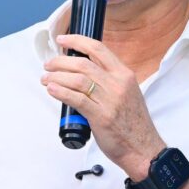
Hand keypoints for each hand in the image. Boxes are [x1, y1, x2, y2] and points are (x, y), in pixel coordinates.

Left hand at [43, 35, 164, 178]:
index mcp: (124, 75)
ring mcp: (110, 100)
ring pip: (76, 79)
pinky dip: (60, 91)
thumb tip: (83, 73)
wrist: (143, 149)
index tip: (62, 40)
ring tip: (46, 79)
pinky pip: (76, 98)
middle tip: (48, 65)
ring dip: (56, 76)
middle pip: (82, 63)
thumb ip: (110, 81)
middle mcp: (118, 84)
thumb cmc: (134, 125)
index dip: (76, 41)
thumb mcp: (128, 94)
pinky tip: (52, 89)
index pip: (98, 49)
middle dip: (60, 61)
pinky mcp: (101, 116)